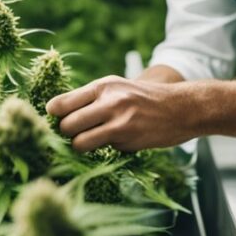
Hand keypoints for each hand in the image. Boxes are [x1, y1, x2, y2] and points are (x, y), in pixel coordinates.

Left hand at [46, 75, 195, 152]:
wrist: (182, 108)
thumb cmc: (144, 99)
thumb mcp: (117, 88)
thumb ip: (91, 98)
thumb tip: (58, 114)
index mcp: (102, 85)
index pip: (60, 103)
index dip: (54, 116)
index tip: (58, 121)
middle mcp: (108, 100)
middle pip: (65, 125)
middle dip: (66, 134)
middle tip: (75, 135)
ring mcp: (118, 121)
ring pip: (78, 142)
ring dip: (80, 146)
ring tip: (91, 142)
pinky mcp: (128, 139)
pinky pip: (101, 149)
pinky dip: (104, 149)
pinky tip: (118, 141)